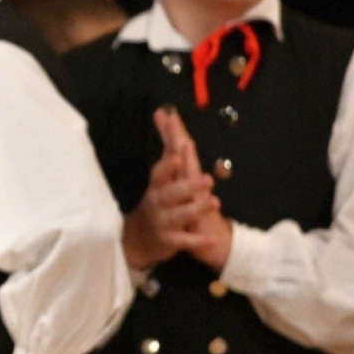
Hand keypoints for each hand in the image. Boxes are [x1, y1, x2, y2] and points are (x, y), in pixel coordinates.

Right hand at [122, 108, 220, 268]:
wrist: (139, 240)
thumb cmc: (156, 203)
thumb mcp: (159, 177)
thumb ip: (166, 147)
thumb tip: (165, 112)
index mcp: (157, 187)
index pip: (160, 173)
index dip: (168, 165)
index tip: (177, 155)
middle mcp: (157, 202)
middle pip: (172, 193)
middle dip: (188, 186)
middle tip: (207, 180)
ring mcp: (163, 222)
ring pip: (180, 215)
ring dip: (197, 208)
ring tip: (214, 202)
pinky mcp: (169, 241)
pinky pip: (185, 241)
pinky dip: (198, 241)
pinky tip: (211, 239)